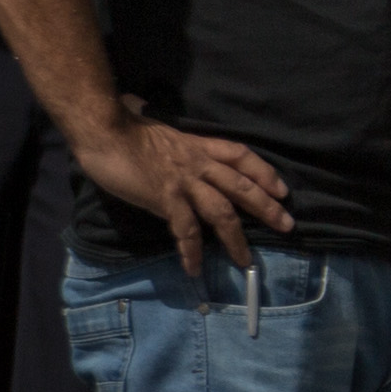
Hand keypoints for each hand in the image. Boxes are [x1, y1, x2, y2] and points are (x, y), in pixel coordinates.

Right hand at [80, 102, 289, 274]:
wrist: (103, 130)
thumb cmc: (123, 128)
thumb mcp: (158, 130)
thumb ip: (169, 139)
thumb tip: (154, 122)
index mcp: (198, 146)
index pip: (241, 156)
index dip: (264, 172)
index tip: (281, 190)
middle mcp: (198, 164)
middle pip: (242, 186)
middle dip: (267, 207)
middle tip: (287, 226)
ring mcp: (184, 182)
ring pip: (222, 212)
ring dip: (236, 238)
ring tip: (246, 261)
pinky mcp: (165, 198)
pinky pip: (185, 229)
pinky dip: (191, 251)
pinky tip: (194, 269)